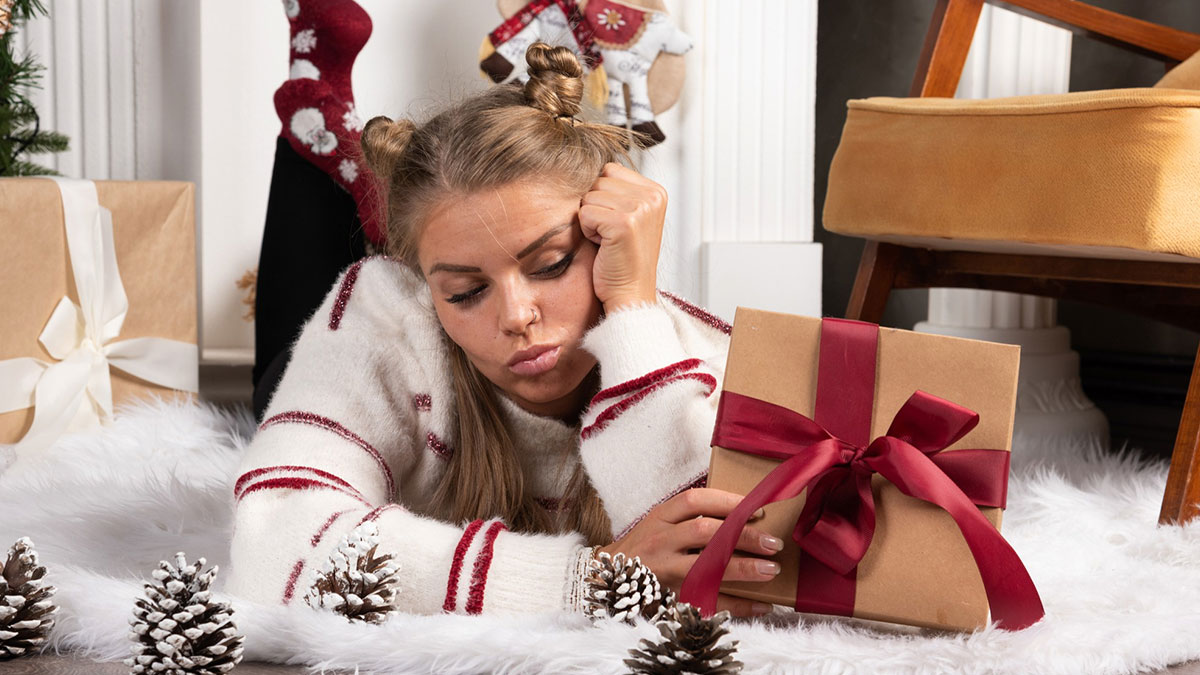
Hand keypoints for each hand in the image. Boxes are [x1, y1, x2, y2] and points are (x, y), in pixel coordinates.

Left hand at [578, 163, 666, 312]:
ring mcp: (640, 209)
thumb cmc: (623, 259)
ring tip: (609, 240)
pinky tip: (604, 246)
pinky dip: (588, 231)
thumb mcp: (629, 216)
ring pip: (589, 196)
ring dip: (591, 220)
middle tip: (612, 234)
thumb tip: (588, 167)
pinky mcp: (624, 223)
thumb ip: (618, 190)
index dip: (604, 197)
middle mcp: (652, 196)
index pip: (609, 170)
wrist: (630, 294)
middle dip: (597, 208)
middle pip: (598, 181)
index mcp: (656, 191)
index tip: (618, 223)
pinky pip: (585, 213)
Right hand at [598, 488, 783, 617]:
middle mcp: (660, 541)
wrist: (607, 578)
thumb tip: (742, 514)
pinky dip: (738, 605)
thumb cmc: (644, 547)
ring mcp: (663, 570)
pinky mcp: (669, 598)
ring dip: (743, 568)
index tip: (757, 510)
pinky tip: (761, 603)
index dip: (729, 502)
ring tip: (771, 569)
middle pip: (706, 532)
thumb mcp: (659, 524)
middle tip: (773, 542)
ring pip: (706, 567)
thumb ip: (690, 517)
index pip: (696, 501)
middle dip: (743, 535)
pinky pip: (708, 602)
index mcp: (660, 517)